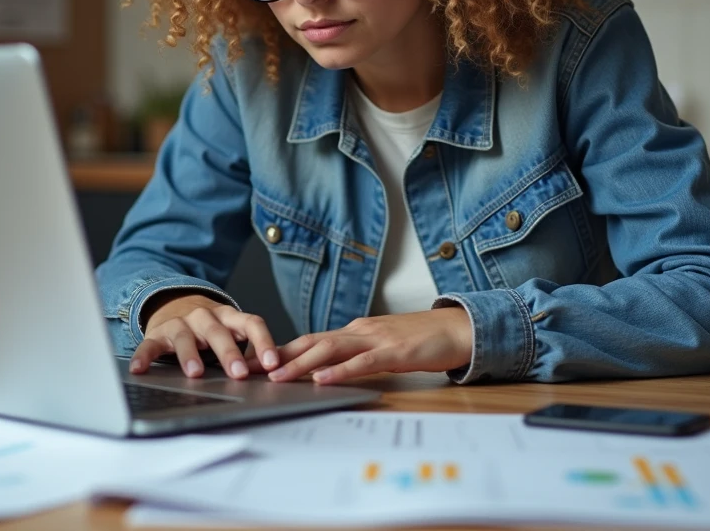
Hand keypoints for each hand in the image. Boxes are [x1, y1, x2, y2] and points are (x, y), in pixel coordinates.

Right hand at [131, 293, 279, 380]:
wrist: (173, 304)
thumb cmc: (211, 329)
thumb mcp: (232, 333)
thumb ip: (251, 351)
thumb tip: (276, 374)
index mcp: (229, 317)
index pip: (252, 323)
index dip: (264, 342)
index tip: (273, 364)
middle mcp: (205, 317)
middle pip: (219, 332)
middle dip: (229, 353)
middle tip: (239, 373)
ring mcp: (180, 324)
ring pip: (185, 337)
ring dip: (190, 355)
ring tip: (195, 373)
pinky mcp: (157, 334)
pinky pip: (149, 345)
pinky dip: (144, 357)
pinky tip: (139, 370)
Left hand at [268, 308, 472, 383]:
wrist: (458, 329)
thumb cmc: (422, 340)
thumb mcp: (382, 347)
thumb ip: (357, 355)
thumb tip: (329, 369)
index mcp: (355, 331)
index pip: (311, 340)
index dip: (282, 351)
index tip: (254, 363)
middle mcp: (360, 331)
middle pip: (312, 341)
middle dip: (280, 356)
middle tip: (251, 370)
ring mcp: (377, 339)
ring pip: (331, 349)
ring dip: (301, 364)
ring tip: (277, 377)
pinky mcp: (395, 351)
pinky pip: (363, 362)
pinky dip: (340, 370)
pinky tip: (323, 379)